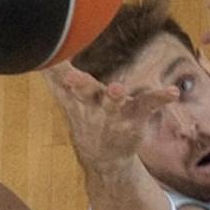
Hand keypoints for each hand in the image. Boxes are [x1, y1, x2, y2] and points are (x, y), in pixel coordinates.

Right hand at [44, 62, 177, 174]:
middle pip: (85, 92)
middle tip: (72, 77)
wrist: (103, 157)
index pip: (66, 83)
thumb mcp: (66, 98)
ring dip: (115, 95)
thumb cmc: (85, 118)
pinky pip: (149, 103)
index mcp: (78, 97)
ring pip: (114, 101)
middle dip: (80, 85)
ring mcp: (116, 112)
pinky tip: (172, 92)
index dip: (57, 73)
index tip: (49, 63)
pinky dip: (161, 97)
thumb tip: (36, 52)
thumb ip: (53, 74)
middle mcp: (95, 104)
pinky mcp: (136, 115)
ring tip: (118, 88)